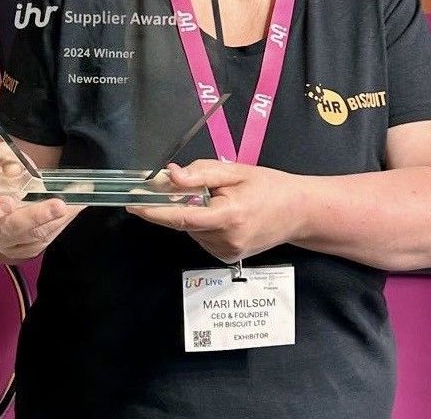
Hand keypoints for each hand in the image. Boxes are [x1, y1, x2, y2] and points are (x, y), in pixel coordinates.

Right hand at [0, 140, 84, 261]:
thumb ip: (2, 158)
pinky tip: (74, 209)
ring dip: (57, 219)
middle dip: (37, 217)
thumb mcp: (0, 156)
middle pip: (11, 229)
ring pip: (33, 236)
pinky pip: (45, 240)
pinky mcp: (27, 248)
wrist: (14, 186)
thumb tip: (12, 169)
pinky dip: (62, 224)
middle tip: (59, 205)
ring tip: (76, 202)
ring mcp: (8, 242)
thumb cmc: (3, 173)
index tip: (8, 203)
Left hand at [126, 160, 303, 262]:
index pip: (181, 217)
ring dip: (193, 214)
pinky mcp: (227, 258)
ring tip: (221, 200)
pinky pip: (202, 237)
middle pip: (184, 222)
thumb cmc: (268, 186)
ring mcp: (227, 253)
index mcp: (229, 216)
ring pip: (192, 230)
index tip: (132, 203)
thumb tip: (169, 176)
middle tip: (190, 185)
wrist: (298, 212)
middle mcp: (225, 240)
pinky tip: (223, 214)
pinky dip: (203, 224)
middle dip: (178, 204)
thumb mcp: (235, 172)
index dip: (154, 211)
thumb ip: (201, 174)